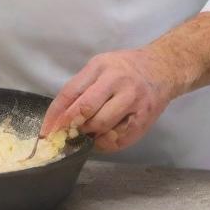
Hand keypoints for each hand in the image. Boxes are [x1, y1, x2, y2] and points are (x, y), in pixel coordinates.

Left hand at [39, 47, 179, 153]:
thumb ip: (83, 87)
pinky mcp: (144, 117)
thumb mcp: (101, 66)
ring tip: (88, 133)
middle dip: (70, 126)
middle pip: (85, 109)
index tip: (46, 131)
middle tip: (64, 136)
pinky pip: (120, 138)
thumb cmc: (125, 68)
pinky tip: (103, 138)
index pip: (71, 92)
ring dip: (89, 134)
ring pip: (101, 125)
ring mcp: (132, 99)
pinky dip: (106, 143)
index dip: (55, 115)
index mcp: (100, 66)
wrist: (162, 67)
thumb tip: (60, 117)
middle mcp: (116, 80)